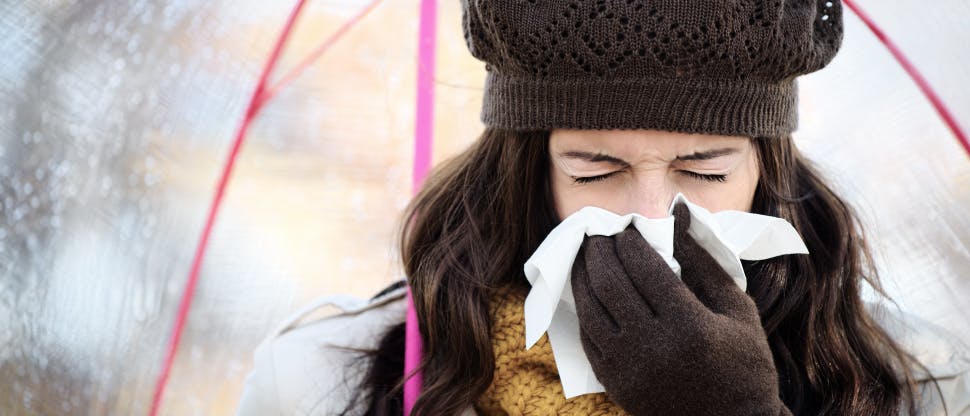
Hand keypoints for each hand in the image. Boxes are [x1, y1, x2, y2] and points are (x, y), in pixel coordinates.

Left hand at [570, 203, 789, 415]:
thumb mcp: (737, 307)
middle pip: (610, 284)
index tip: (626, 226)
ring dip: (583, 276)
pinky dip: (584, 309)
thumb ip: (703, 260)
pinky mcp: (616, 384)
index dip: (629, 241)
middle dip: (599, 251)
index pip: (644, 268)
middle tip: (598, 233)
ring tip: (587, 255)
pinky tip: (587, 292)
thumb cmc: (744, 361)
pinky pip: (588, 338)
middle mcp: (654, 347)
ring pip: (590, 309)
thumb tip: (678, 214)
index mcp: (689, 325)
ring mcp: (630, 368)